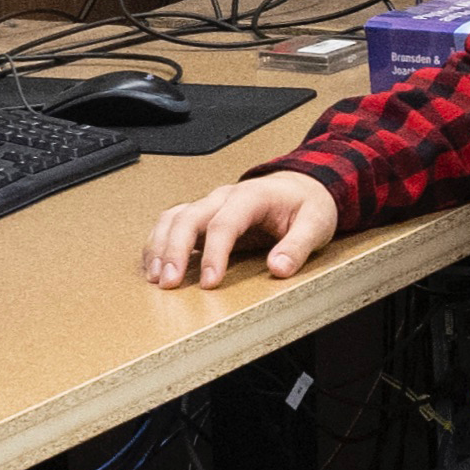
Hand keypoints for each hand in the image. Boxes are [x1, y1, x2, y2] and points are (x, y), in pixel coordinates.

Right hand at [146, 171, 342, 286]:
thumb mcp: (316, 224)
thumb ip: (298, 247)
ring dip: (160, 247)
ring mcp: (211, 204)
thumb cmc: (307, 204)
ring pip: (173, 218)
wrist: (303, 186)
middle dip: (174, 250)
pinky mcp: (204, 215)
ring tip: (157, 278)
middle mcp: (224, 197)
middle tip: (170, 283)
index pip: (224, 223)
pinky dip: (159, 243)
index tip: (210, 281)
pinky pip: (172, 223)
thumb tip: (278, 268)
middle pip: (188, 217)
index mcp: (252, 196)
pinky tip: (154, 265)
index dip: (214, 253)